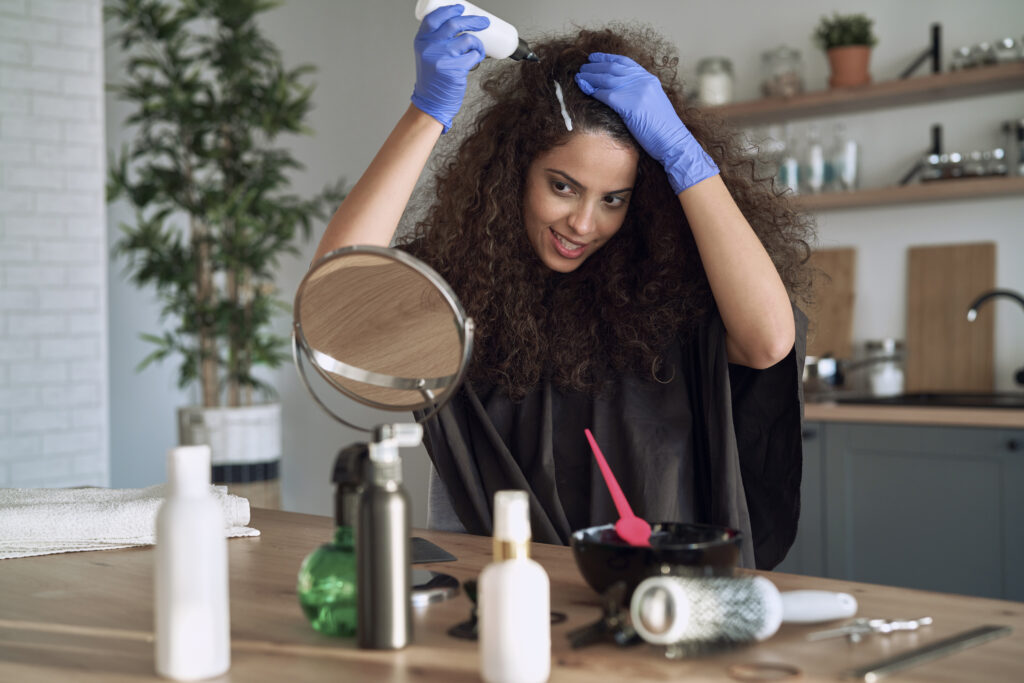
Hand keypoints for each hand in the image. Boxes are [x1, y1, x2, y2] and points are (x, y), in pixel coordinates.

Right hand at [411, 4, 488, 133]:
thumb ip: (436, 41)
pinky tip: (476, 59)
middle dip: (472, 20)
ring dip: (477, 43)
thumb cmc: (432, 78)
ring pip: (467, 40)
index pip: (434, 18)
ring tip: (477, 49)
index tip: (460, 8)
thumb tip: (460, 25)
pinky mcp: (453, 70)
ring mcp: (441, 58)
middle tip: (483, 22)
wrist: (430, 102)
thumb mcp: (427, 55)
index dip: (449, 10)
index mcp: (421, 41)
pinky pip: (473, 56)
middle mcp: (429, 47)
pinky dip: (478, 55)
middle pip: (454, 24)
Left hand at [575, 53, 717, 193]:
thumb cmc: (662, 129)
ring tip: (579, 77)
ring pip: (607, 79)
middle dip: (595, 66)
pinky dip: (594, 91)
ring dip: (590, 77)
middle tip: (582, 67)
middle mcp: (643, 81)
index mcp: (649, 79)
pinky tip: (586, 90)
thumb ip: (638, 93)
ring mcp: (637, 92)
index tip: (595, 58)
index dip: (607, 58)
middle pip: (613, 68)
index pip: (625, 62)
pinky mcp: (630, 105)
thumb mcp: (651, 103)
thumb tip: (620, 92)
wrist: (673, 142)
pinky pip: (606, 94)